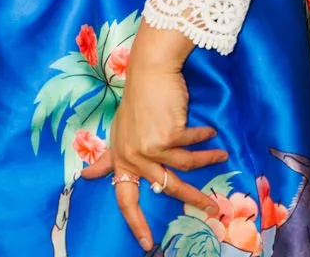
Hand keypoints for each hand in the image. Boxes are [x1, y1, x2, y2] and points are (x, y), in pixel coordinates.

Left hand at [83, 23, 227, 251]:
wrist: (150, 69)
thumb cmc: (136, 98)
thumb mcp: (119, 130)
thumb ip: (107, 156)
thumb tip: (88, 177)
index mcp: (121, 157)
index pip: (124, 196)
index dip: (136, 222)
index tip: (147, 244)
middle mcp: (134, 155)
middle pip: (167, 188)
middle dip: (193, 199)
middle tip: (212, 211)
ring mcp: (151, 147)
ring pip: (187, 167)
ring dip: (208, 161)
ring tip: (221, 156)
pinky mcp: (169, 135)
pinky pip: (193, 144)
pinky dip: (204, 138)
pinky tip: (210, 131)